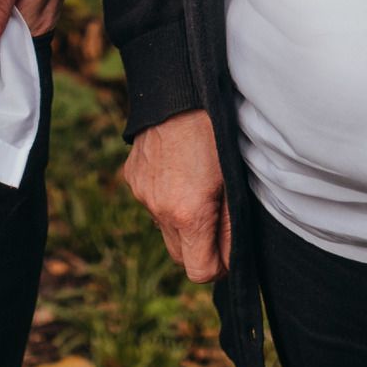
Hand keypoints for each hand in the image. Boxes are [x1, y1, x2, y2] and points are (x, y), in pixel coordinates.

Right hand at [123, 111, 230, 282]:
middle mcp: (159, 210)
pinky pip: (151, 203)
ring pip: (164, 229)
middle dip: (199, 249)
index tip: (228, 252)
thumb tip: (232, 261)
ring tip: (196, 188)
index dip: (218, 268)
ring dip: (181, 222)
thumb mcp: (234, 182)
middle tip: (216, 220)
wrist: (176, 93)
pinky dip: (164, 198)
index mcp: (187, 215)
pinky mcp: (132, 178)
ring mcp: (141, 194)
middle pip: (179, 257)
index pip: (199, 273)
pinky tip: (177, 171)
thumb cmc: (215, 135)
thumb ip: (231, 228)